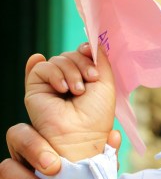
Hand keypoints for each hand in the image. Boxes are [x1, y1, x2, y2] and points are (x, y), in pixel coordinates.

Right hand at [24, 46, 115, 161]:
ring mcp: (51, 85)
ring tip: (78, 91)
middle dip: (82, 63)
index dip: (86, 51)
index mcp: (84, 80)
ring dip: (71, 71)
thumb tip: (92, 42)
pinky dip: (55, 74)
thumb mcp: (106, 84)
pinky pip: (42, 67)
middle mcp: (67, 81)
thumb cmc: (96, 116)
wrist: (81, 136)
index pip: (82, 54)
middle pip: (70, 55)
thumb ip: (100, 60)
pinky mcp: (36, 89)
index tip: (92, 56)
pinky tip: (62, 88)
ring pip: (58, 59)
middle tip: (91, 79)